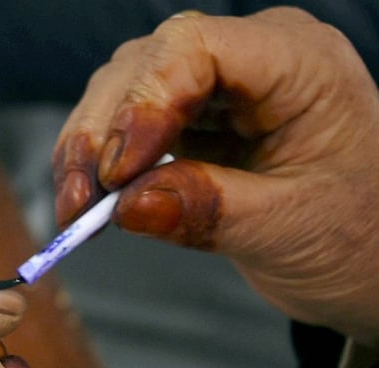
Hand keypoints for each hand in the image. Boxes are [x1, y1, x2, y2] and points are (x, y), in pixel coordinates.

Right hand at [53, 8, 378, 340]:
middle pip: (146, 64)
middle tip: (77, 200)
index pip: (196, 49)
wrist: (371, 260)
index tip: (116, 172)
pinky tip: (91, 198)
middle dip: (102, 131)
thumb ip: (206, 210)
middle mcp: (253, 58)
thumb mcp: (286, 230)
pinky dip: (103, 160)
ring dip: (90, 147)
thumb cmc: (358, 238)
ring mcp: (219, 85)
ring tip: (76, 207)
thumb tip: (123, 206)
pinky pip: (131, 122)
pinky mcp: (194, 117)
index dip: (144, 103)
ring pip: (125, 89)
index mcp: (298, 64)